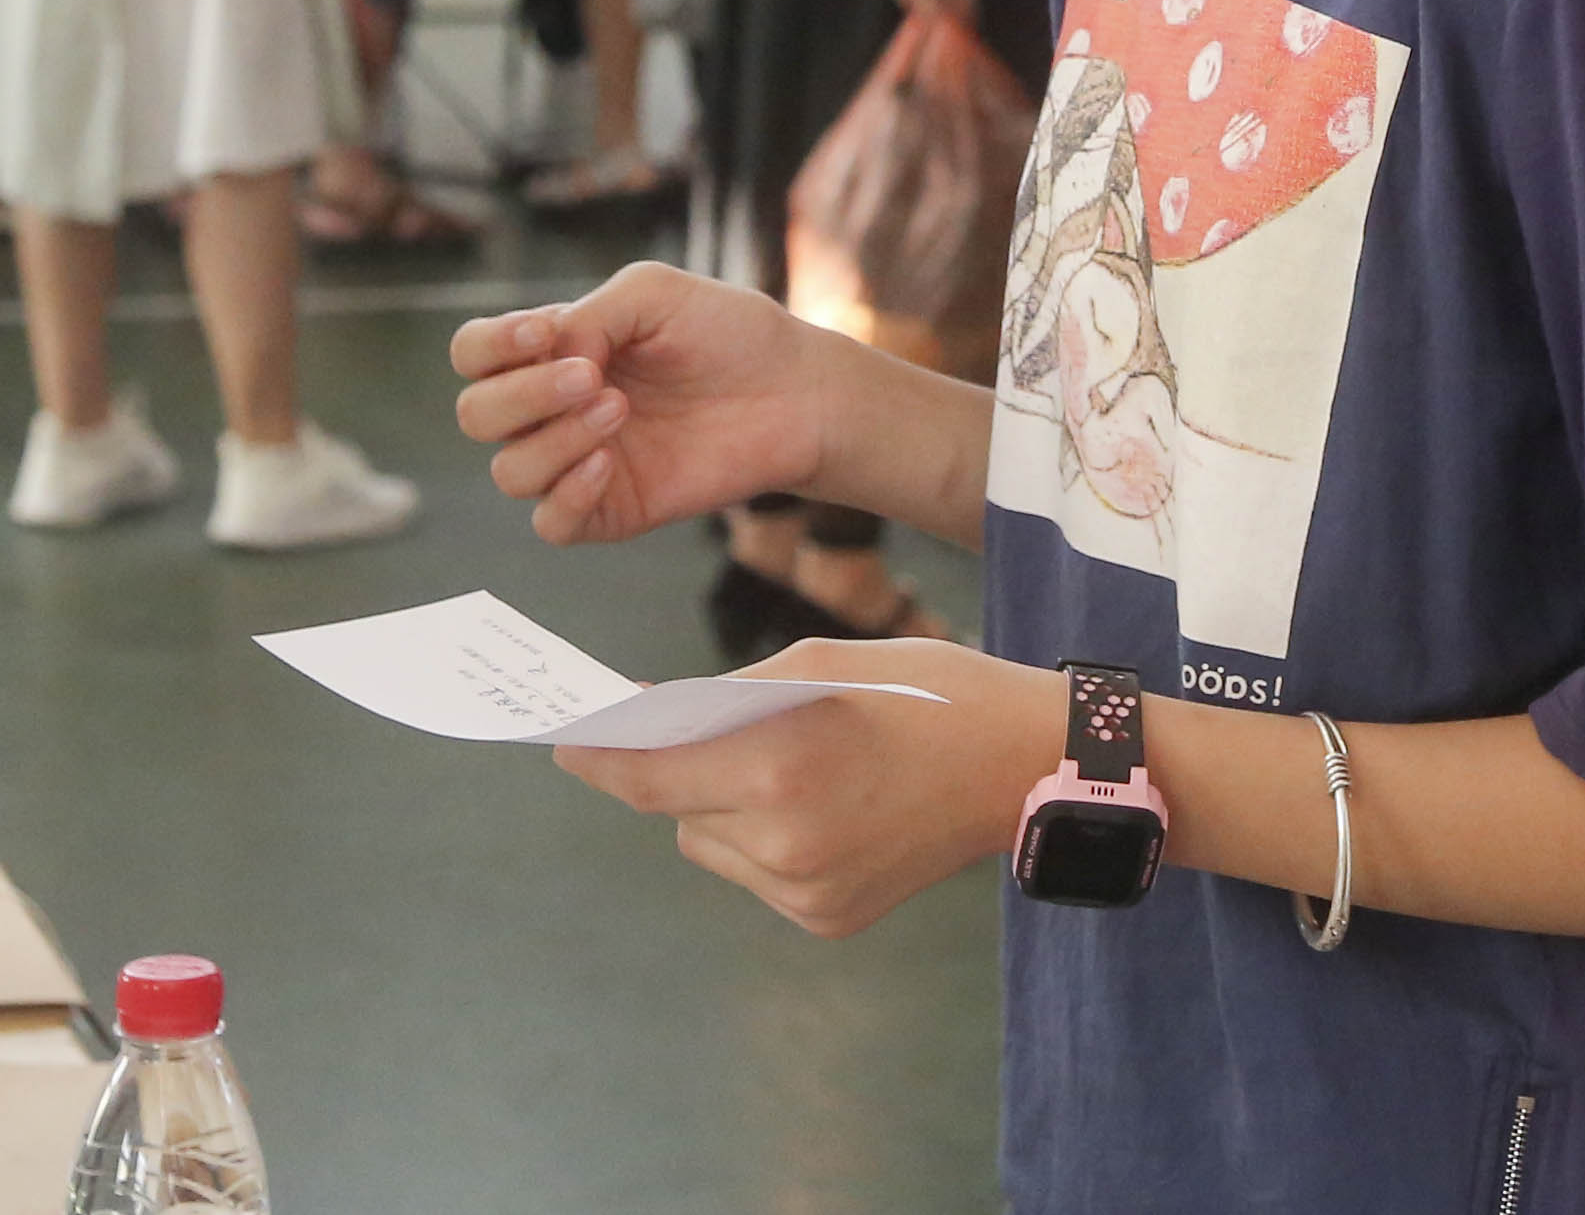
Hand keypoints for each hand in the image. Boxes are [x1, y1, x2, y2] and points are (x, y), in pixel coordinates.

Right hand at [453, 263, 842, 544]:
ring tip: (620, 409)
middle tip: (592, 375)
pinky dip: (566, 493)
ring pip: (510, 470)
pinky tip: (607, 463)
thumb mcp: (651, 293)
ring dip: (554, 437)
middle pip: (476, 415)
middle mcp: (555, 408)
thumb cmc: (727, 334)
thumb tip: (550, 359)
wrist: (794, 391)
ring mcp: (579, 461)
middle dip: (523, 393)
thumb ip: (586, 314)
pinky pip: (550, 523)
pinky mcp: (611, 508)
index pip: (474, 354)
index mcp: (554, 350)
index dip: (490, 346)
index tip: (544, 332)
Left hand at [552, 634, 1050, 938]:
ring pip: (709, 845)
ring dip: (719, 806)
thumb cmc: (921, 690)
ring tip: (787, 765)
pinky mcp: (825, 921)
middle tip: (688, 729)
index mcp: (778, 770)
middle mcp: (783, 846)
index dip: (598, 757)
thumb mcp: (816, 662)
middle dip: (674, 769)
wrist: (1021, 765)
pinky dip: (763, 838)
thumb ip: (722, 696)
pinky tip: (820, 806)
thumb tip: (644, 717)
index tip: (563, 740)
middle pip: (675, 812)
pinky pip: (755, 872)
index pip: (646, 776)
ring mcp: (805, 894)